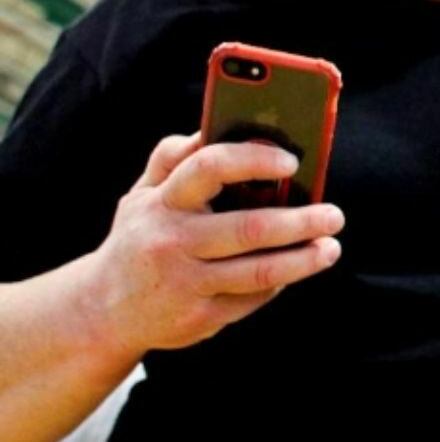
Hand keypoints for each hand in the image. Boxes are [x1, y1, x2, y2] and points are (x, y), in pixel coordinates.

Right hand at [80, 134, 345, 359]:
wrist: (102, 311)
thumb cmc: (141, 236)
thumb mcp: (143, 194)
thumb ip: (174, 157)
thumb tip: (219, 123)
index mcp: (161, 201)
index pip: (209, 167)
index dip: (255, 159)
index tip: (293, 160)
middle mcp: (170, 242)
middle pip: (249, 228)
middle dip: (301, 221)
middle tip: (334, 215)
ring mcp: (184, 283)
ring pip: (259, 271)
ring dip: (305, 259)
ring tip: (330, 247)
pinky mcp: (198, 318)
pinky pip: (252, 299)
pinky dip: (279, 283)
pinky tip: (295, 270)